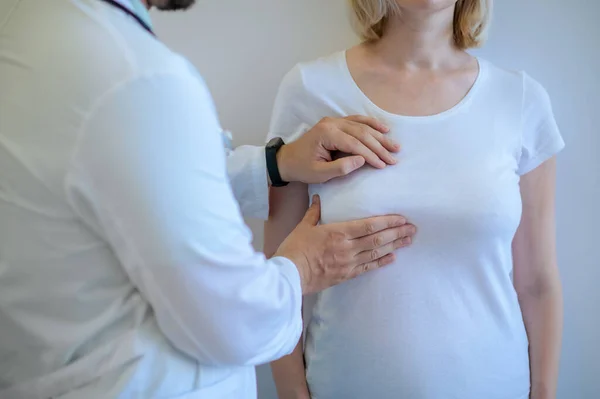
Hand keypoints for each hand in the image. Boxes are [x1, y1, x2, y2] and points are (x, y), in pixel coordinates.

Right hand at [275, 195, 415, 294]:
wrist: (289, 275)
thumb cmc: (294, 249)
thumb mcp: (303, 226)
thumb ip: (315, 212)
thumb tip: (319, 198)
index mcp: (338, 233)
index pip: (369, 226)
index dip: (388, 222)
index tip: (402, 218)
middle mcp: (348, 248)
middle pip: (378, 239)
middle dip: (397, 233)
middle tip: (413, 229)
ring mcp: (349, 263)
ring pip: (377, 253)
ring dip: (394, 246)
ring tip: (408, 241)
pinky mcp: (346, 275)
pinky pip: (368, 268)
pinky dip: (382, 262)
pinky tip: (393, 258)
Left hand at [276, 116, 399, 183]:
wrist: (287, 160)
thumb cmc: (302, 168)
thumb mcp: (319, 174)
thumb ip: (341, 168)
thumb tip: (362, 160)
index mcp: (327, 134)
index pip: (355, 144)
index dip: (371, 155)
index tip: (383, 165)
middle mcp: (331, 123)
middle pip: (361, 133)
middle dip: (379, 146)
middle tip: (394, 157)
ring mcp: (334, 121)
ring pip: (362, 126)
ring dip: (380, 135)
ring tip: (395, 145)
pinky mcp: (336, 123)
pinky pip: (357, 121)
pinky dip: (371, 124)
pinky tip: (384, 129)